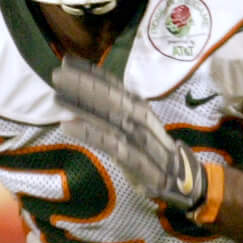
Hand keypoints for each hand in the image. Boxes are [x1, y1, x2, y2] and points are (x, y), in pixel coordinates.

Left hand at [52, 60, 209, 210]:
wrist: (185, 180)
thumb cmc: (153, 152)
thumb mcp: (136, 129)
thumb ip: (114, 114)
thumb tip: (83, 96)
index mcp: (140, 109)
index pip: (115, 86)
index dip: (92, 73)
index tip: (67, 61)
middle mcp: (143, 120)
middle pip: (113, 98)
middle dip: (85, 85)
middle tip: (57, 74)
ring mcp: (143, 141)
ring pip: (113, 118)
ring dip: (85, 106)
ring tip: (58, 98)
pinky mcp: (141, 163)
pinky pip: (115, 146)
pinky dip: (92, 134)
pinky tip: (70, 126)